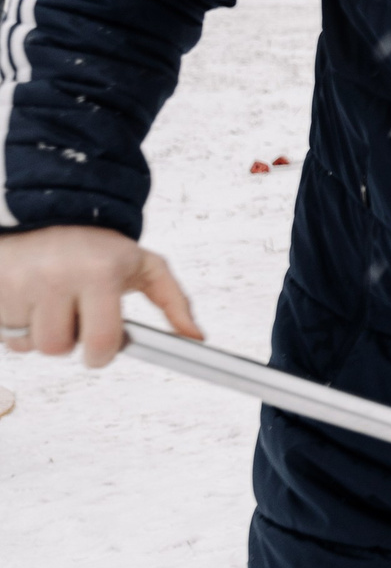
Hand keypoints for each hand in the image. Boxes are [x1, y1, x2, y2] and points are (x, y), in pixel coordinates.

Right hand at [0, 224, 201, 367]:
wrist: (49, 212)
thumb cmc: (99, 246)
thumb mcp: (144, 266)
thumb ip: (173, 301)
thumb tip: (194, 336)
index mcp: (99, 273)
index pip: (101, 341)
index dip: (101, 355)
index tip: (100, 353)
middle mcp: (56, 276)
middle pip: (58, 347)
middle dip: (68, 340)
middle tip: (75, 318)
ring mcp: (19, 280)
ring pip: (27, 342)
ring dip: (40, 332)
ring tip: (52, 304)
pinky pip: (3, 330)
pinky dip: (17, 323)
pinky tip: (31, 299)